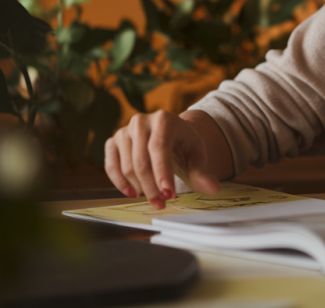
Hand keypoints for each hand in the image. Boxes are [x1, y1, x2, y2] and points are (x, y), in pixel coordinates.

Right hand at [104, 110, 220, 209]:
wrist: (169, 133)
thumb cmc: (184, 144)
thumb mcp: (197, 155)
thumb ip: (202, 173)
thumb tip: (213, 189)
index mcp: (164, 119)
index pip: (159, 148)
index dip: (162, 173)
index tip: (168, 194)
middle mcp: (141, 121)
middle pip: (141, 161)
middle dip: (151, 187)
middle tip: (162, 203)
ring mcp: (124, 131)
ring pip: (127, 166)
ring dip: (139, 187)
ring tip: (153, 198)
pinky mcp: (112, 142)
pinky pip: (111, 166)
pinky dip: (120, 182)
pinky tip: (133, 193)